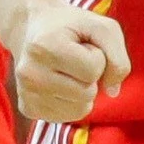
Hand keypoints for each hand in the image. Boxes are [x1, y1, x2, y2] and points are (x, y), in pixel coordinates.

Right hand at [13, 0, 129, 123]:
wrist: (32, 28)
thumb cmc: (70, 26)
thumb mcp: (101, 27)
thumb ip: (117, 56)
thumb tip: (112, 91)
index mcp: (44, 46)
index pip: (93, 70)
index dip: (98, 56)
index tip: (81, 45)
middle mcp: (29, 73)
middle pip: (87, 92)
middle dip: (90, 75)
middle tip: (74, 57)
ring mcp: (27, 94)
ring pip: (80, 109)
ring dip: (83, 90)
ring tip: (67, 70)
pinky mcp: (29, 109)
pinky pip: (69, 116)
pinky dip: (73, 101)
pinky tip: (60, 82)